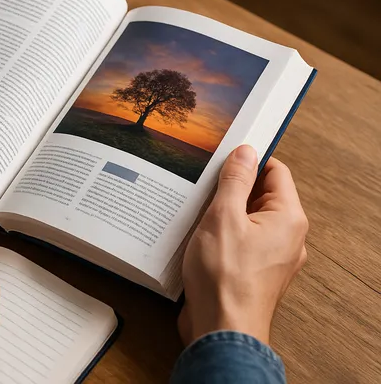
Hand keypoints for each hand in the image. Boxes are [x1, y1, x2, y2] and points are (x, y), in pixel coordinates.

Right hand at [179, 145, 307, 345]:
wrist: (222, 330)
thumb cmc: (225, 277)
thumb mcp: (223, 217)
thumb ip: (235, 181)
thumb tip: (246, 152)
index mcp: (288, 218)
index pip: (275, 171)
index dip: (250, 159)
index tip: (223, 154)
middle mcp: (287, 237)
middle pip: (261, 195)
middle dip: (232, 187)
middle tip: (203, 181)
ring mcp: (272, 257)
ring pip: (247, 219)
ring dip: (223, 211)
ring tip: (196, 208)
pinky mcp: (254, 272)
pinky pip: (240, 241)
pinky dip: (221, 233)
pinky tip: (197, 234)